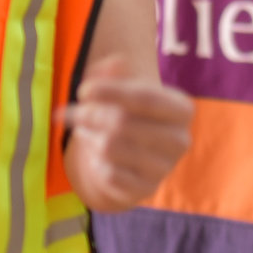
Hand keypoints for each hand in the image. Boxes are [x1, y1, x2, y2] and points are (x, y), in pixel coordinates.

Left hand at [59, 73, 195, 212]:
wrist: (134, 161)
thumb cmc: (130, 116)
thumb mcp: (124, 90)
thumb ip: (116, 72)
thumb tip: (113, 63)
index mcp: (182, 109)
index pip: (145, 98)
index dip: (112, 91)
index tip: (83, 90)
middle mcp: (180, 140)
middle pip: (123, 123)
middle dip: (89, 114)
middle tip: (70, 112)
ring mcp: (164, 168)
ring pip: (111, 148)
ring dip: (90, 138)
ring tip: (85, 131)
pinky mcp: (145, 189)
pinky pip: (109, 174)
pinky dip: (95, 163)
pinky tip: (96, 156)